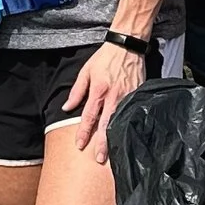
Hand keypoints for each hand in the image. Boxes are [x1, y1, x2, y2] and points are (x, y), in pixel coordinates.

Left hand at [58, 35, 150, 163]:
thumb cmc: (105, 58)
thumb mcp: (86, 71)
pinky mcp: (138, 94)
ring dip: (116, 138)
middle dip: (102, 143)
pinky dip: (129, 125)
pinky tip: (128, 136)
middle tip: (99, 158)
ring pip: (121, 121)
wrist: (127, 45)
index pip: (89, 116)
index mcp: (98, 90)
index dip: (84, 132)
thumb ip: (76, 91)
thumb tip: (66, 108)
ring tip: (113, 153)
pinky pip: (132, 113)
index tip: (80, 145)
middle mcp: (113, 96)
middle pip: (106, 124)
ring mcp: (128, 96)